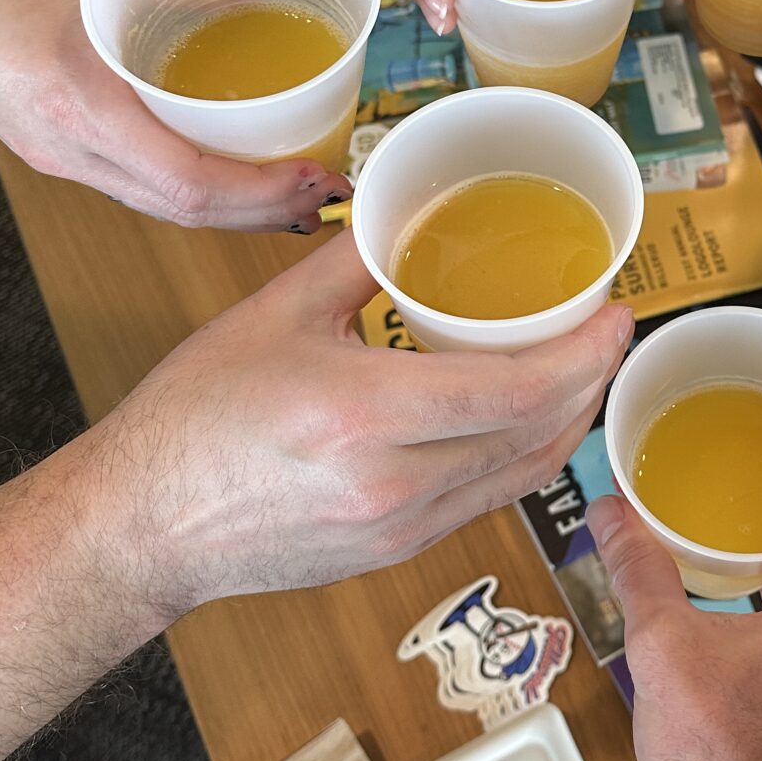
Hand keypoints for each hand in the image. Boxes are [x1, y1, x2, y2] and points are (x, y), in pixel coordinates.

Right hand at [0, 0, 351, 228]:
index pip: (187, 182)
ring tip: (293, 194)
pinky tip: (231, 178)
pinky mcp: (61, 157)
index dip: (260, 192)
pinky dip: (197, 194)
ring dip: (235, 212)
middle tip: (322, 192)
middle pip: (185, 211)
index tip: (312, 175)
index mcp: (80, 106)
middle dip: (264, 212)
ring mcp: (62, 161)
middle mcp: (71, 149)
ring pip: (164, 210)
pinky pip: (141, 191)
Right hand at [86, 230, 634, 620]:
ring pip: (522, 477)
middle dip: (592, 382)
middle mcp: (393, 483)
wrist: (146, 525)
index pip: (513, 390)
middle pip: (536, 436)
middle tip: (610, 333)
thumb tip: (406, 208)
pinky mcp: (398, 551)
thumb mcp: (274, 312)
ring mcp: (401, 527)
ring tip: (585, 371)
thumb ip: (356, 257)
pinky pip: (486, 499)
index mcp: (363, 415)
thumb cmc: (194, 419)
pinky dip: (522, 455)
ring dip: (567, 423)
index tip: (616, 314)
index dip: (583, 355)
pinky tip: (527, 417)